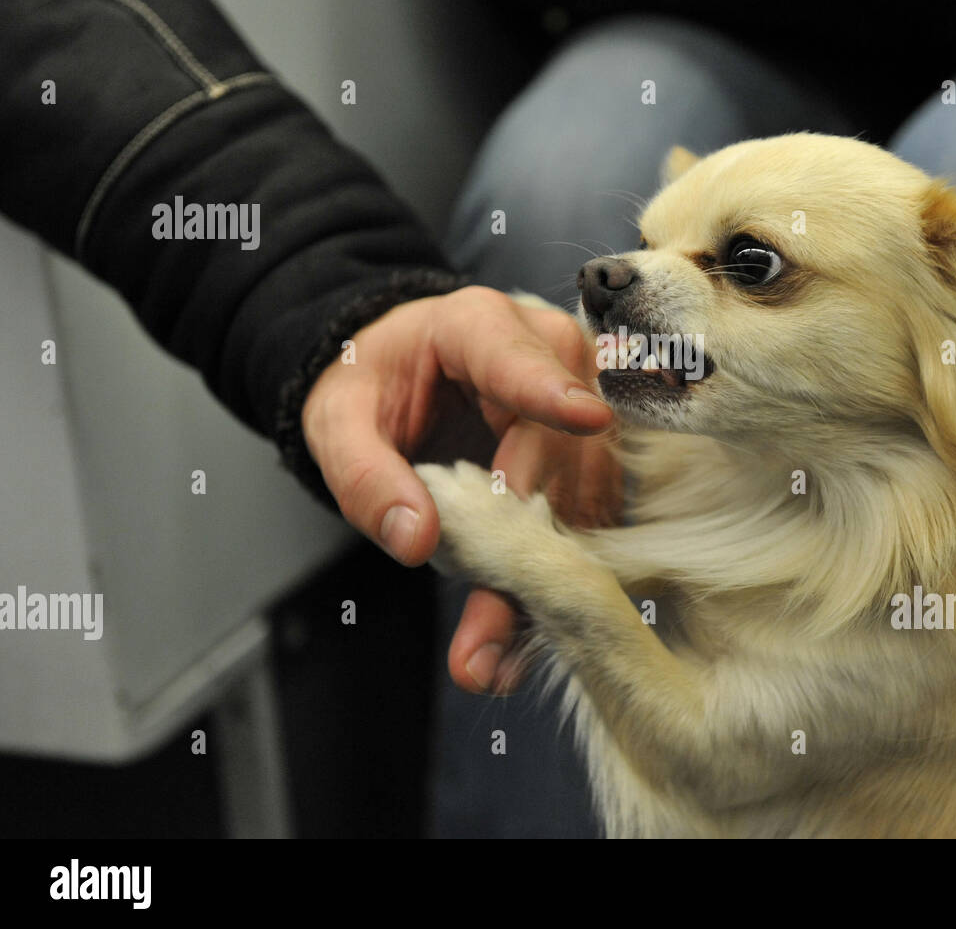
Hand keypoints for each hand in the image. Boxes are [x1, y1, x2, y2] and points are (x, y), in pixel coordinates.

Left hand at [301, 285, 620, 694]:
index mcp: (479, 325)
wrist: (402, 371)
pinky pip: (591, 514)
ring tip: (491, 652)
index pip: (519, 359)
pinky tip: (514, 635)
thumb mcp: (338, 422)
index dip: (552, 391)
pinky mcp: (595, 451)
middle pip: (558, 453)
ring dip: (542, 575)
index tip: (585, 418)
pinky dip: (554, 573)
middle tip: (485, 641)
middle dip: (525, 546)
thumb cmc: (373, 382)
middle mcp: (550, 354)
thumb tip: (416, 538)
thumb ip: (365, 475)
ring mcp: (584, 400)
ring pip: (585, 495)